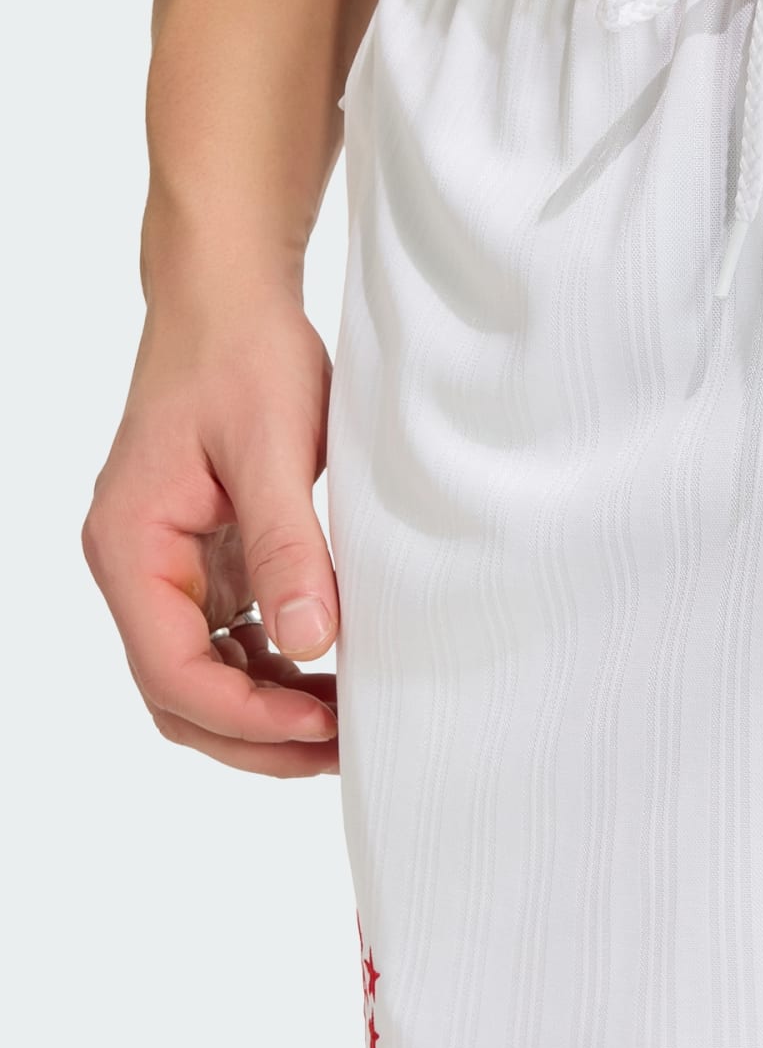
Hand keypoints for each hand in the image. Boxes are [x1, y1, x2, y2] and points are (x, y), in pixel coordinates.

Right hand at [84, 286, 340, 776]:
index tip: (323, 727)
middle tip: (343, 748)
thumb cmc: (243, 356)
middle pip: (179, 695)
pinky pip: (227, 641)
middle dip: (256, 736)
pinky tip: (329, 675)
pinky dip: (272, 672)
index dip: (247, 717)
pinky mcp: (203, 560)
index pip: (173, 672)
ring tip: (346, 722)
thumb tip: (311, 640)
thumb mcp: (272, 448)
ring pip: (202, 678)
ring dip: (267, 712)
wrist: (229, 299)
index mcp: (131, 547)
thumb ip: (288, 547)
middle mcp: (136, 567)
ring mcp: (167, 568)